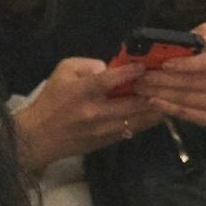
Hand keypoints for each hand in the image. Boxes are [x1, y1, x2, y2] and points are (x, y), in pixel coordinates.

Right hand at [14, 58, 162, 169]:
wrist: (37, 138)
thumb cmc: (50, 101)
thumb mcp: (63, 71)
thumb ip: (88, 64)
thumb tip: (110, 68)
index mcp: (83, 91)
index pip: (113, 79)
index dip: (133, 71)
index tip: (146, 65)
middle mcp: (96, 112)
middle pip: (133, 102)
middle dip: (152, 92)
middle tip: (166, 82)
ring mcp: (102, 130)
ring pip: (137, 119)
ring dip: (155, 109)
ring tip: (168, 98)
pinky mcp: (105, 142)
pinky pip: (131, 130)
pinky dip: (145, 122)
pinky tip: (155, 113)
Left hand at [133, 22, 205, 131]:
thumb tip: (193, 35)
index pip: (205, 63)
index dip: (184, 64)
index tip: (164, 64)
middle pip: (190, 82)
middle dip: (162, 79)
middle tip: (142, 77)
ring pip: (185, 98)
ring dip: (159, 93)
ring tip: (141, 88)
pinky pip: (185, 114)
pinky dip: (166, 108)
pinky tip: (152, 102)